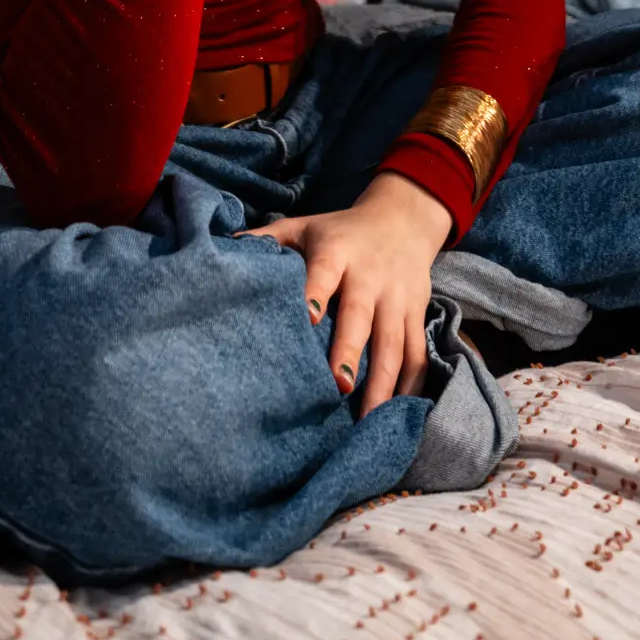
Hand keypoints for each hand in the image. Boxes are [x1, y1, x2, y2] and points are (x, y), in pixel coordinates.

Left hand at [239, 172, 452, 414]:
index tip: (307, 319)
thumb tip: (222, 249)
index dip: (316, 294)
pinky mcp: (416, 314)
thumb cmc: (340, 231)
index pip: (325, 272)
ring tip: (367, 420)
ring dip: (383, 382)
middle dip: (351, 351)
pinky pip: (417, 354)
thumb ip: (267, 239)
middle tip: (338, 387)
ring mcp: (397, 298)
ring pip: (395, 343)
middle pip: (361, 316)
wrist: (403, 219)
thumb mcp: (305, 226)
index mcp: (337, 253)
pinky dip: (411, 386)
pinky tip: (398, 414)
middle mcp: (371, 276)